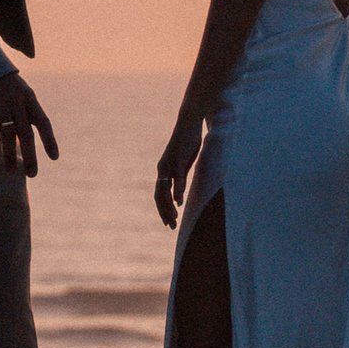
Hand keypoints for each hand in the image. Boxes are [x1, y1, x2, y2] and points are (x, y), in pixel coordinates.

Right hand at [0, 73, 58, 178]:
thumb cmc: (6, 84)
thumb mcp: (20, 93)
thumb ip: (25, 114)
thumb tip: (24, 143)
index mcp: (30, 98)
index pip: (43, 122)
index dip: (49, 140)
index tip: (54, 158)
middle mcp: (17, 101)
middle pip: (26, 133)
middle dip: (30, 155)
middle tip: (32, 174)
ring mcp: (1, 102)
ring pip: (8, 134)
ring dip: (9, 154)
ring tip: (11, 172)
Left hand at [153, 113, 203, 229]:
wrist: (188, 121)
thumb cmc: (188, 141)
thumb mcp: (184, 163)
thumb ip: (181, 178)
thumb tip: (180, 196)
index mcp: (163, 170)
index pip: (160, 194)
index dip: (163, 208)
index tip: (169, 221)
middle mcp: (162, 168)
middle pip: (159, 196)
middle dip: (164, 212)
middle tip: (170, 226)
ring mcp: (169, 164)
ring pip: (165, 190)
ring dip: (169, 206)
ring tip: (174, 219)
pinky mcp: (177, 159)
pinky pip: (177, 178)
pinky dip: (177, 190)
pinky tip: (179, 201)